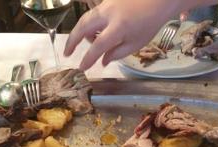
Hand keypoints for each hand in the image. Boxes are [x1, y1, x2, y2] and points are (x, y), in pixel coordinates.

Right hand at [64, 0, 191, 69]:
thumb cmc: (150, 22)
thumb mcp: (136, 43)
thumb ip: (117, 53)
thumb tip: (102, 61)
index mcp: (118, 28)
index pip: (97, 46)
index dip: (88, 58)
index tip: (82, 68)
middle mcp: (109, 14)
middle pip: (83, 27)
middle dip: (72, 41)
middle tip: (67, 53)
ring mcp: (107, 4)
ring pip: (86, 18)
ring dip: (81, 32)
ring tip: (85, 43)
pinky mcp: (108, 0)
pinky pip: (94, 14)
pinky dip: (91, 24)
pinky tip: (97, 31)